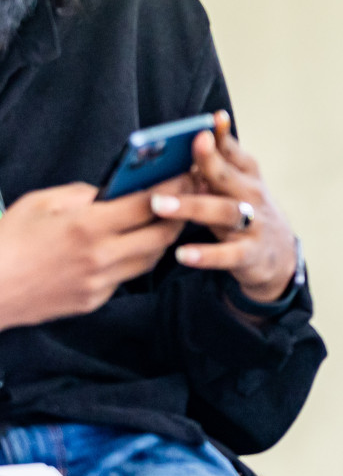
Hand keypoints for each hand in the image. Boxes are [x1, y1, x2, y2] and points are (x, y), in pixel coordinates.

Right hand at [0, 180, 187, 330]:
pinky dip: (136, 259)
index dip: (174, 188)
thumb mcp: (40, 203)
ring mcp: (99, 283)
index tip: (189, 174)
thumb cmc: (6, 240)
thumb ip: (82, 193)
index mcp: (87, 226)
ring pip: (150, 259)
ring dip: (163, 239)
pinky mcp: (93, 301)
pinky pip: (127, 277)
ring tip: (169, 220)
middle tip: (190, 198)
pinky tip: (136, 246)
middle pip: (161, 235)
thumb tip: (113, 190)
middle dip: (181, 214)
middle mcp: (100, 257)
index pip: (148, 205)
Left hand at [149, 111, 297, 302]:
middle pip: (227, 177)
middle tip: (180, 153)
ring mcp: (253, 225)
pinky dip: (206, 254)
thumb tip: (186, 141)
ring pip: (224, 212)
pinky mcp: (249, 254)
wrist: (280, 256)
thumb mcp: (238, 187)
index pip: (234, 152)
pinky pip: (227, 254)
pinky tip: (183, 253)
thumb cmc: (246, 213)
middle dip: (207, 162)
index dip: (222, 136)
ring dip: (192, 207)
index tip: (212, 120)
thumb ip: (216, 165)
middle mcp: (252, 196)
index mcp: (247, 176)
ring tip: (160, 205)